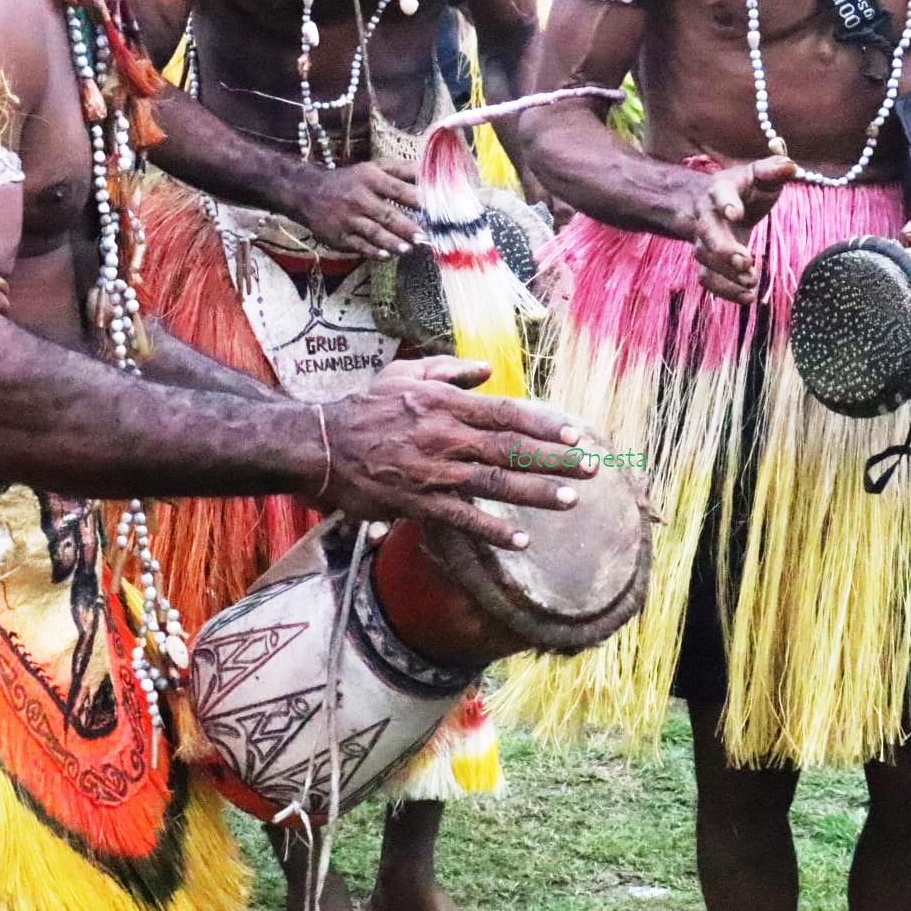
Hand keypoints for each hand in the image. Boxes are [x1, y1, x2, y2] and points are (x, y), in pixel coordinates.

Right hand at [279, 159, 424, 257]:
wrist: (308, 192)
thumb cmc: (351, 180)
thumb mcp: (374, 168)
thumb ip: (402, 170)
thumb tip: (430, 171)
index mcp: (371, 179)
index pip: (397, 190)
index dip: (416, 199)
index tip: (435, 209)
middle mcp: (359, 198)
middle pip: (387, 214)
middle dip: (407, 227)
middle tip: (424, 237)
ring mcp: (348, 218)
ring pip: (373, 232)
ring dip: (392, 242)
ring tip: (409, 250)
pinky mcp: (339, 236)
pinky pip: (358, 245)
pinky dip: (372, 252)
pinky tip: (385, 257)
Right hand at [317, 357, 592, 549]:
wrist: (319, 445)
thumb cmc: (364, 408)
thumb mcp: (405, 374)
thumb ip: (450, 370)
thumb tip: (487, 369)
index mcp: (445, 403)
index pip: (506, 412)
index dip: (544, 423)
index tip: (576, 432)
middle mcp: (445, 436)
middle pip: (511, 448)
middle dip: (555, 459)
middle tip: (591, 468)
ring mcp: (433, 471)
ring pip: (495, 482)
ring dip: (536, 493)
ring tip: (571, 499)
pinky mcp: (418, 502)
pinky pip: (462, 518)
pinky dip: (492, 530)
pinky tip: (521, 540)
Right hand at [683, 156, 795, 303]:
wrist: (718, 206)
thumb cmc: (746, 189)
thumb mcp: (761, 175)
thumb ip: (773, 170)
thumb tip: (790, 166)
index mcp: (720, 190)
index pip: (720, 194)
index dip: (726, 204)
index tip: (736, 214)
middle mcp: (706, 216)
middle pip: (706, 233)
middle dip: (724, 249)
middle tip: (746, 262)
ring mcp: (703, 242)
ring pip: (705, 261)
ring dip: (727, 275)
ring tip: (751, 282)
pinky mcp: (707, 263)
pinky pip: (708, 280)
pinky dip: (726, 291)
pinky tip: (748, 297)